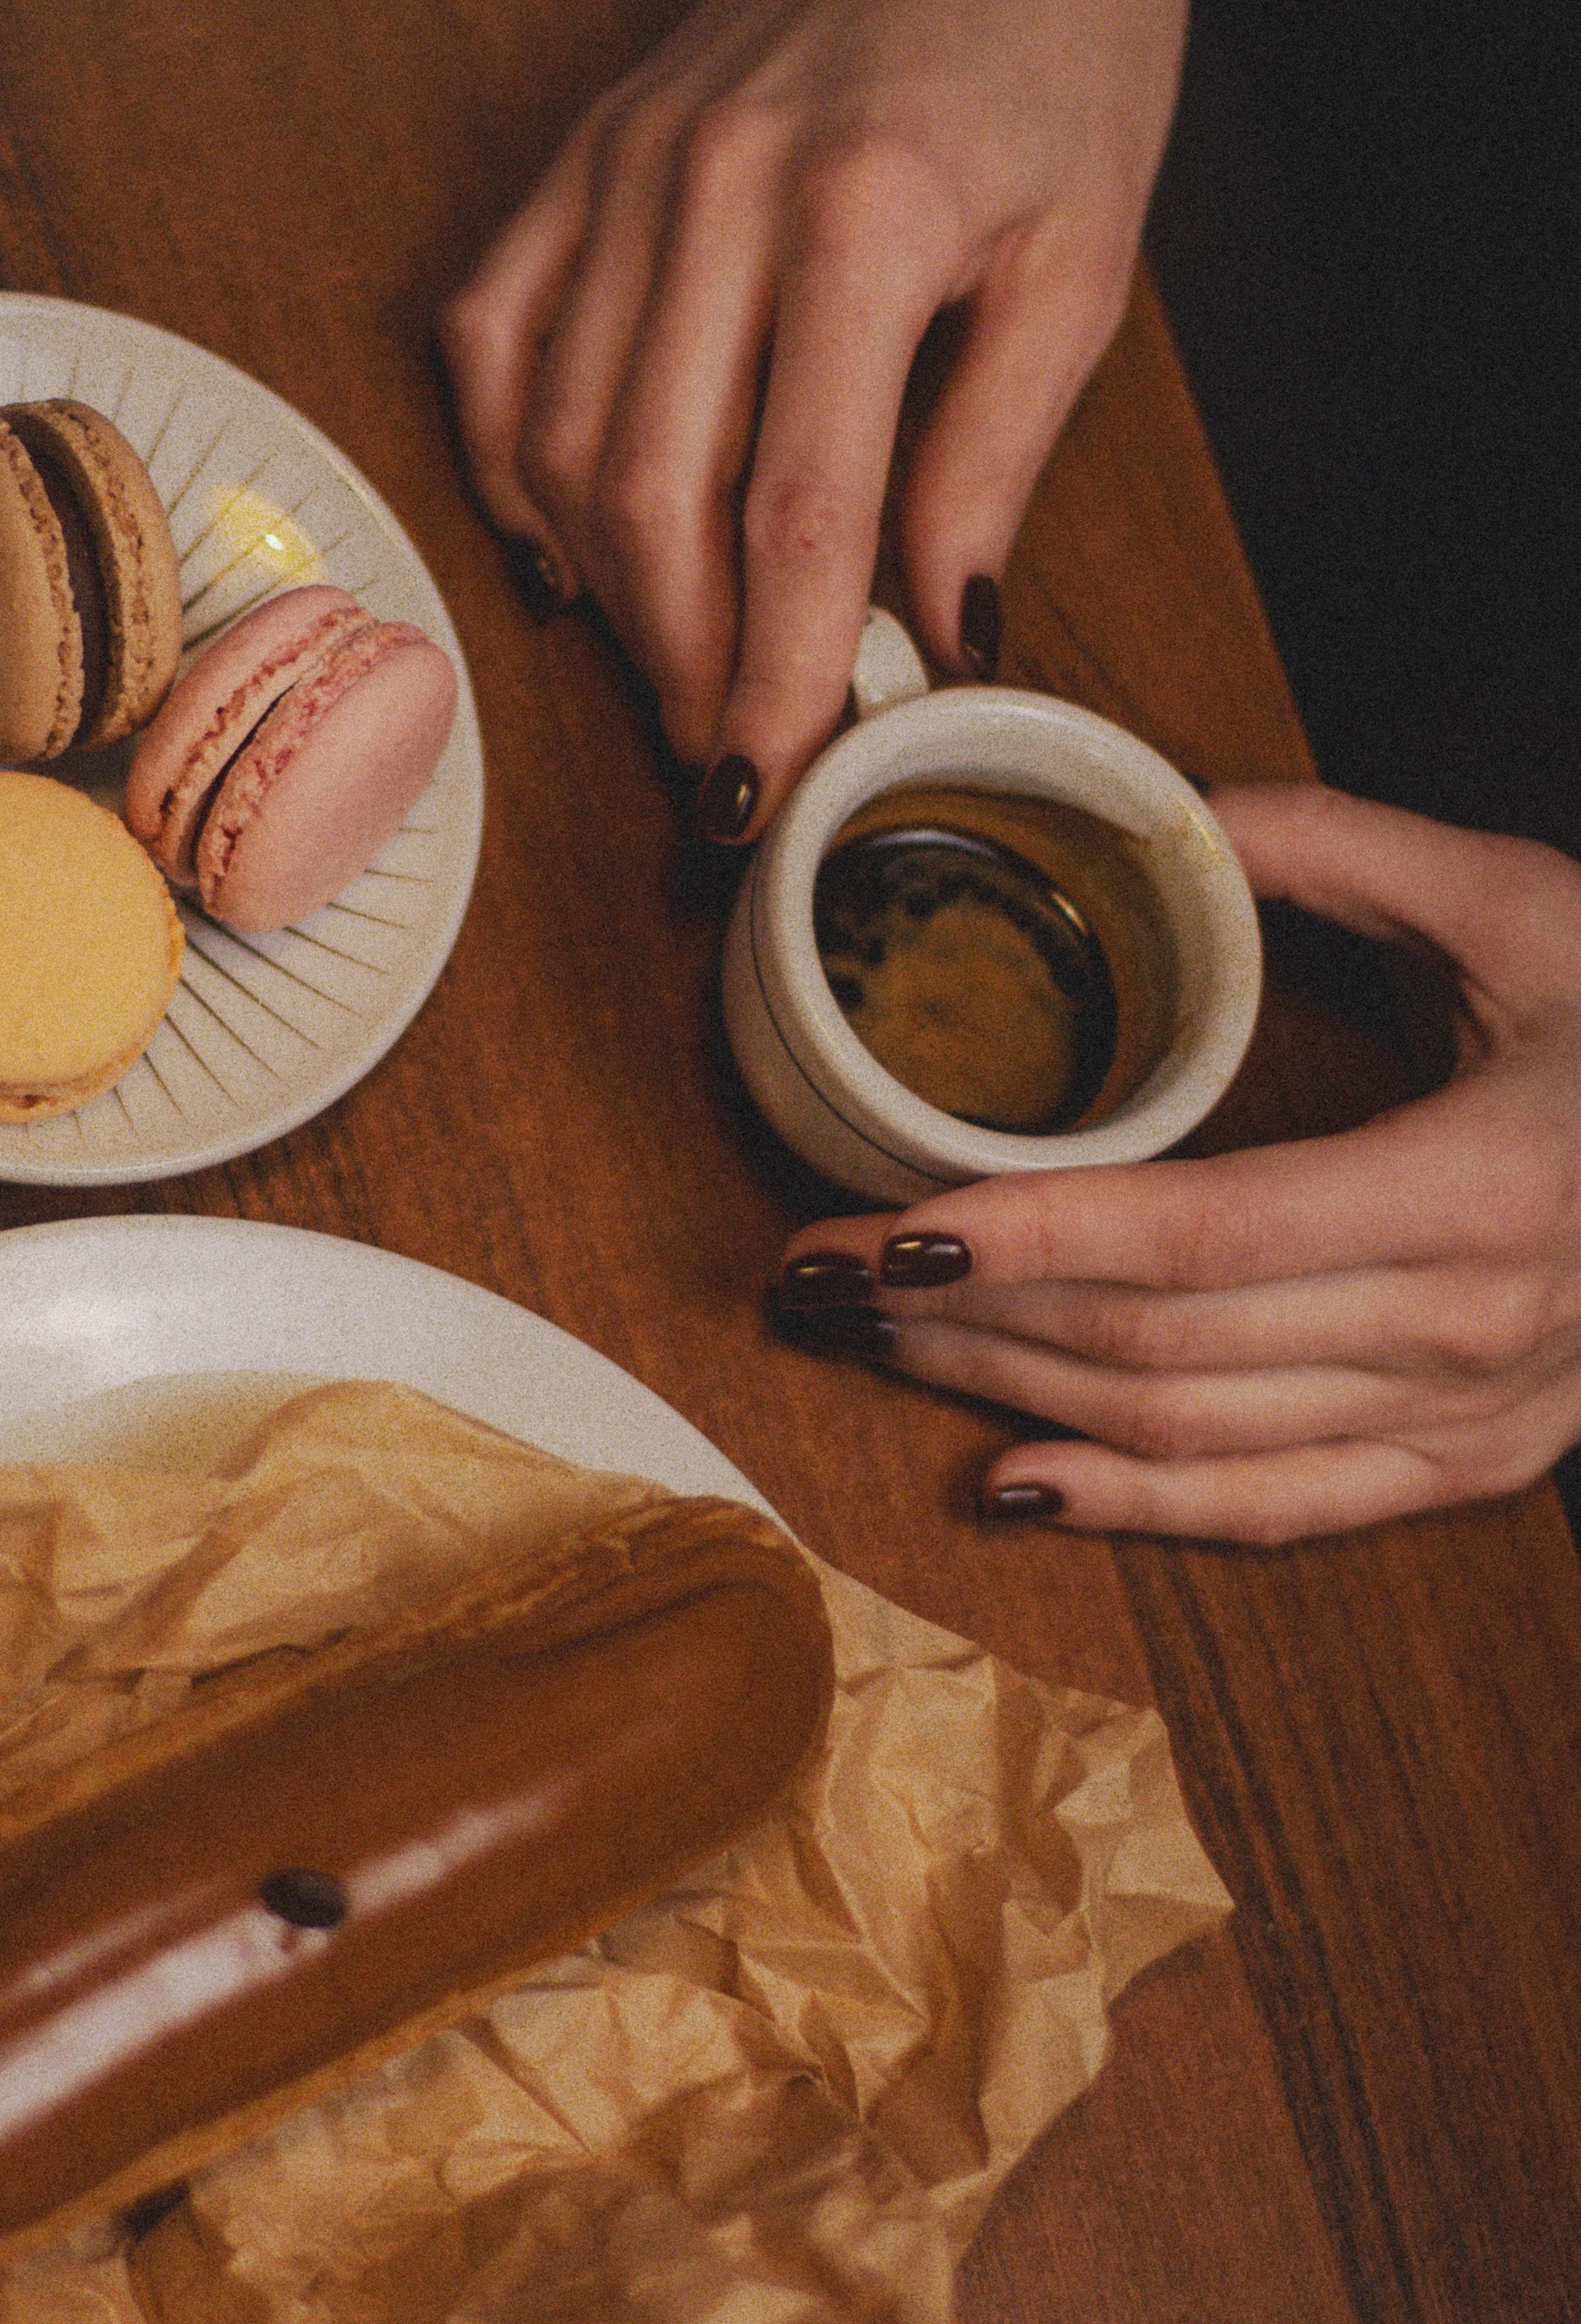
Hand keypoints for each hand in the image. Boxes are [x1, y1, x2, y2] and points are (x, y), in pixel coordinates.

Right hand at [440, 0, 1229, 835]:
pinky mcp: (580, 153)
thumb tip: (937, 640)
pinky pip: (495, 342)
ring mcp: (627, 164)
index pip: (796, 513)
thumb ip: (992, 459)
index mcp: (866, 211)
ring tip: (671, 674)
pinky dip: (511, 467)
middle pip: (654, 496)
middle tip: (719, 762)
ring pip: (563, 440)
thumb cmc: (1061, 43)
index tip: (767, 790)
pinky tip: (564, 550)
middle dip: (683, 663)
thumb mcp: (1084, 264)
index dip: (777, 679)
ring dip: (607, 590)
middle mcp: (717, 185)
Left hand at [772, 788, 1580, 1540]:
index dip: (1034, 1239)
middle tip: (815, 1274)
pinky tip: (1010, 1479)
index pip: (1210, 1236)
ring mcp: (1476, 1421)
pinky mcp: (1469, 1471)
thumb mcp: (1534, 910)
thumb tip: (1167, 806)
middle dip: (972, 1319)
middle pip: (1168, 1348)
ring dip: (1012, 1397)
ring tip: (871, 1346)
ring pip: (1195, 1436)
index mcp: (1488, 1184)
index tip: (883, 1225)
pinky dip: (1135, 1510)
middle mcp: (1476, 1329)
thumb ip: (1344, 854)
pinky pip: (1278, 1517)